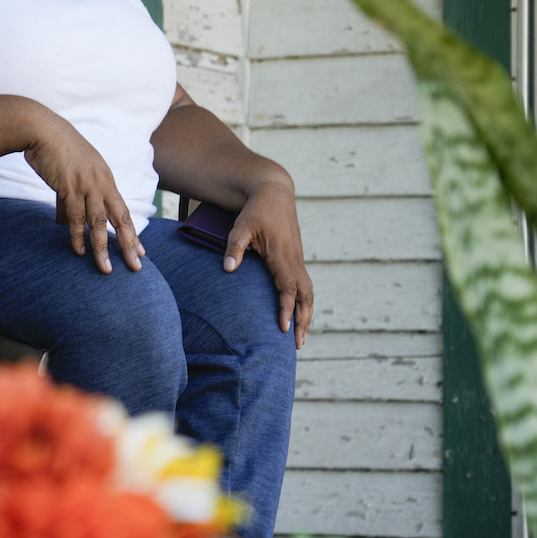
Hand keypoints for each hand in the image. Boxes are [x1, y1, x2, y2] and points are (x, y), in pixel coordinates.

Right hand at [22, 112, 143, 273]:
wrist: (43, 130)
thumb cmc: (57, 149)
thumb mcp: (72, 173)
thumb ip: (72, 198)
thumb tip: (64, 221)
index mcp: (105, 179)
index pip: (123, 210)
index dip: (132, 232)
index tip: (140, 251)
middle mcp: (101, 183)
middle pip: (120, 218)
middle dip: (129, 244)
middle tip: (136, 266)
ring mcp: (86, 185)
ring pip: (98, 222)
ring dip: (102, 247)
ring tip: (106, 268)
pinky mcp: (69, 186)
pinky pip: (75, 216)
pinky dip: (77, 235)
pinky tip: (80, 251)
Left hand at [223, 176, 313, 345]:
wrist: (274, 192)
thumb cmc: (256, 210)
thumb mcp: (241, 226)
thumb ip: (234, 248)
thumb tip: (228, 269)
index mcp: (282, 256)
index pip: (288, 288)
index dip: (286, 309)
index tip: (283, 329)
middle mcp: (294, 260)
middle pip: (305, 296)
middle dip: (303, 321)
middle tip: (297, 345)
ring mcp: (298, 259)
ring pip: (309, 292)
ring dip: (307, 314)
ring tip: (300, 337)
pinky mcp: (296, 258)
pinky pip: (305, 285)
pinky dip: (305, 302)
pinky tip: (299, 314)